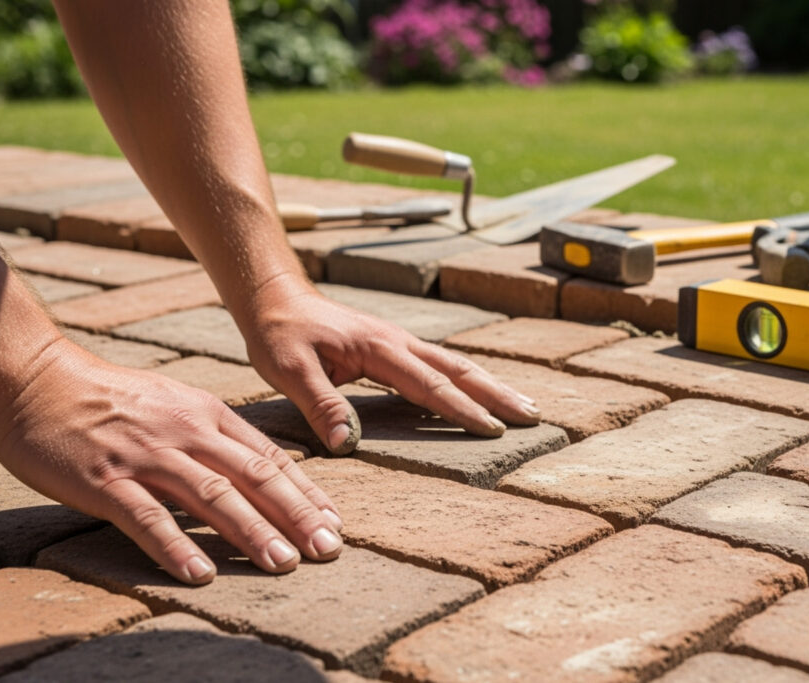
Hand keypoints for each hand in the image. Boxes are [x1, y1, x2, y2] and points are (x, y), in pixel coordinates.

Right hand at [0, 338, 343, 584]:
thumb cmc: (114, 397)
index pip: (270, 456)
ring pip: (213, 497)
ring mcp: (147, 456)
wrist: (41, 379)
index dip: (306, 491)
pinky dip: (176, 546)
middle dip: (297, 514)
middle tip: (328, 548)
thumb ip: (218, 434)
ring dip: (253, 533)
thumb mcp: (178, 402)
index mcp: (208, 414)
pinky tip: (201, 574)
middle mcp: (187, 433)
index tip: (335, 520)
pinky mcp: (106, 480)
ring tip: (284, 564)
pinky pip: (147, 518)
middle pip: (254, 476)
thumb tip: (263, 466)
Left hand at [239, 275, 540, 454]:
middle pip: (459, 369)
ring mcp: (400, 343)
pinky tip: (479, 394)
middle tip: (532, 416)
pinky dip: (467, 380)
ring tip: (522, 406)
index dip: (461, 409)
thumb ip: (321, 405)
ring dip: (490, 386)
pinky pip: (441, 365)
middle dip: (497, 394)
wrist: (275, 297)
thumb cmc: (280, 334)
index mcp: (379, 348)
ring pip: (456, 365)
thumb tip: (349, 444)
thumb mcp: (289, 370)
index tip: (493, 430)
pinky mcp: (394, 347)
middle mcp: (398, 342)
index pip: (429, 384)